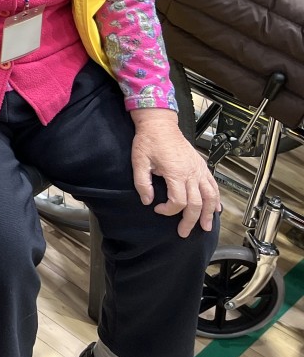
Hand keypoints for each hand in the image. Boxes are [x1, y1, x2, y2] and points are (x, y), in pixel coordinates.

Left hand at [131, 108, 221, 236]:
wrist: (159, 124)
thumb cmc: (149, 140)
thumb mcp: (139, 161)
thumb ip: (143, 183)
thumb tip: (148, 200)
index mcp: (176, 173)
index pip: (178, 202)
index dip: (168, 210)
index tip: (158, 209)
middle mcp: (191, 173)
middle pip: (196, 204)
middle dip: (190, 221)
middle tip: (183, 232)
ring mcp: (199, 169)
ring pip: (210, 196)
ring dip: (209, 213)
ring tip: (206, 227)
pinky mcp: (201, 165)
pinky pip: (213, 185)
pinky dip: (216, 198)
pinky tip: (216, 208)